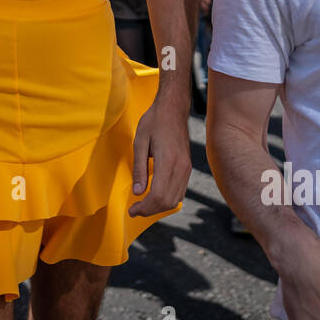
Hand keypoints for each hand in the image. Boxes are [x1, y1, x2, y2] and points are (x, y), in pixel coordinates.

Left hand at [127, 102, 190, 216]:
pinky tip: (155, 195)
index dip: (144, 208)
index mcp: (168, 162)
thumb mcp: (140, 143)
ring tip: (143, 204)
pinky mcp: (188, 167)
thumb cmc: (154, 121)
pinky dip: (168, 199)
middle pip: (167, 202)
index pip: (158, 196)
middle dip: (150, 210)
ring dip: (159, 207)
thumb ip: (139, 169)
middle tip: (135, 209)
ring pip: (176, 199)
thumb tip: (137, 192)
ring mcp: (187, 168)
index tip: (131, 210)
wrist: (173, 109)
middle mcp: (181, 168)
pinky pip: (180, 191)